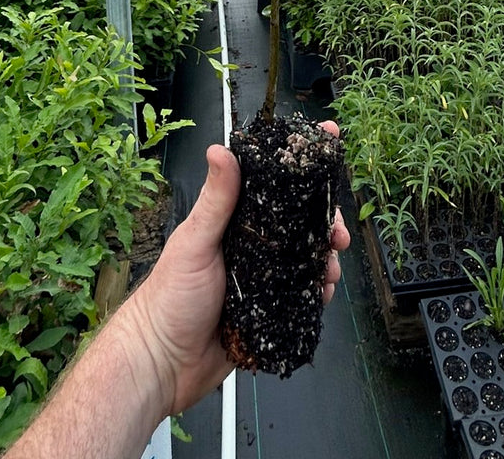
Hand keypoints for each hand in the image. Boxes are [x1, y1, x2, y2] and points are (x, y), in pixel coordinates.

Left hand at [117, 120, 349, 416]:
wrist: (165, 362)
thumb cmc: (171, 296)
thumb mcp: (195, 241)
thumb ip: (215, 199)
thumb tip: (220, 149)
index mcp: (234, 221)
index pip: (272, 185)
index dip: (300, 166)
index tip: (328, 141)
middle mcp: (251, 246)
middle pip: (300, 222)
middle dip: (325, 221)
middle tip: (338, 233)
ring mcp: (263, 278)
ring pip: (306, 258)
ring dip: (325, 259)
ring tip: (330, 268)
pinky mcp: (270, 310)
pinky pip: (302, 296)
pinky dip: (317, 292)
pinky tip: (323, 293)